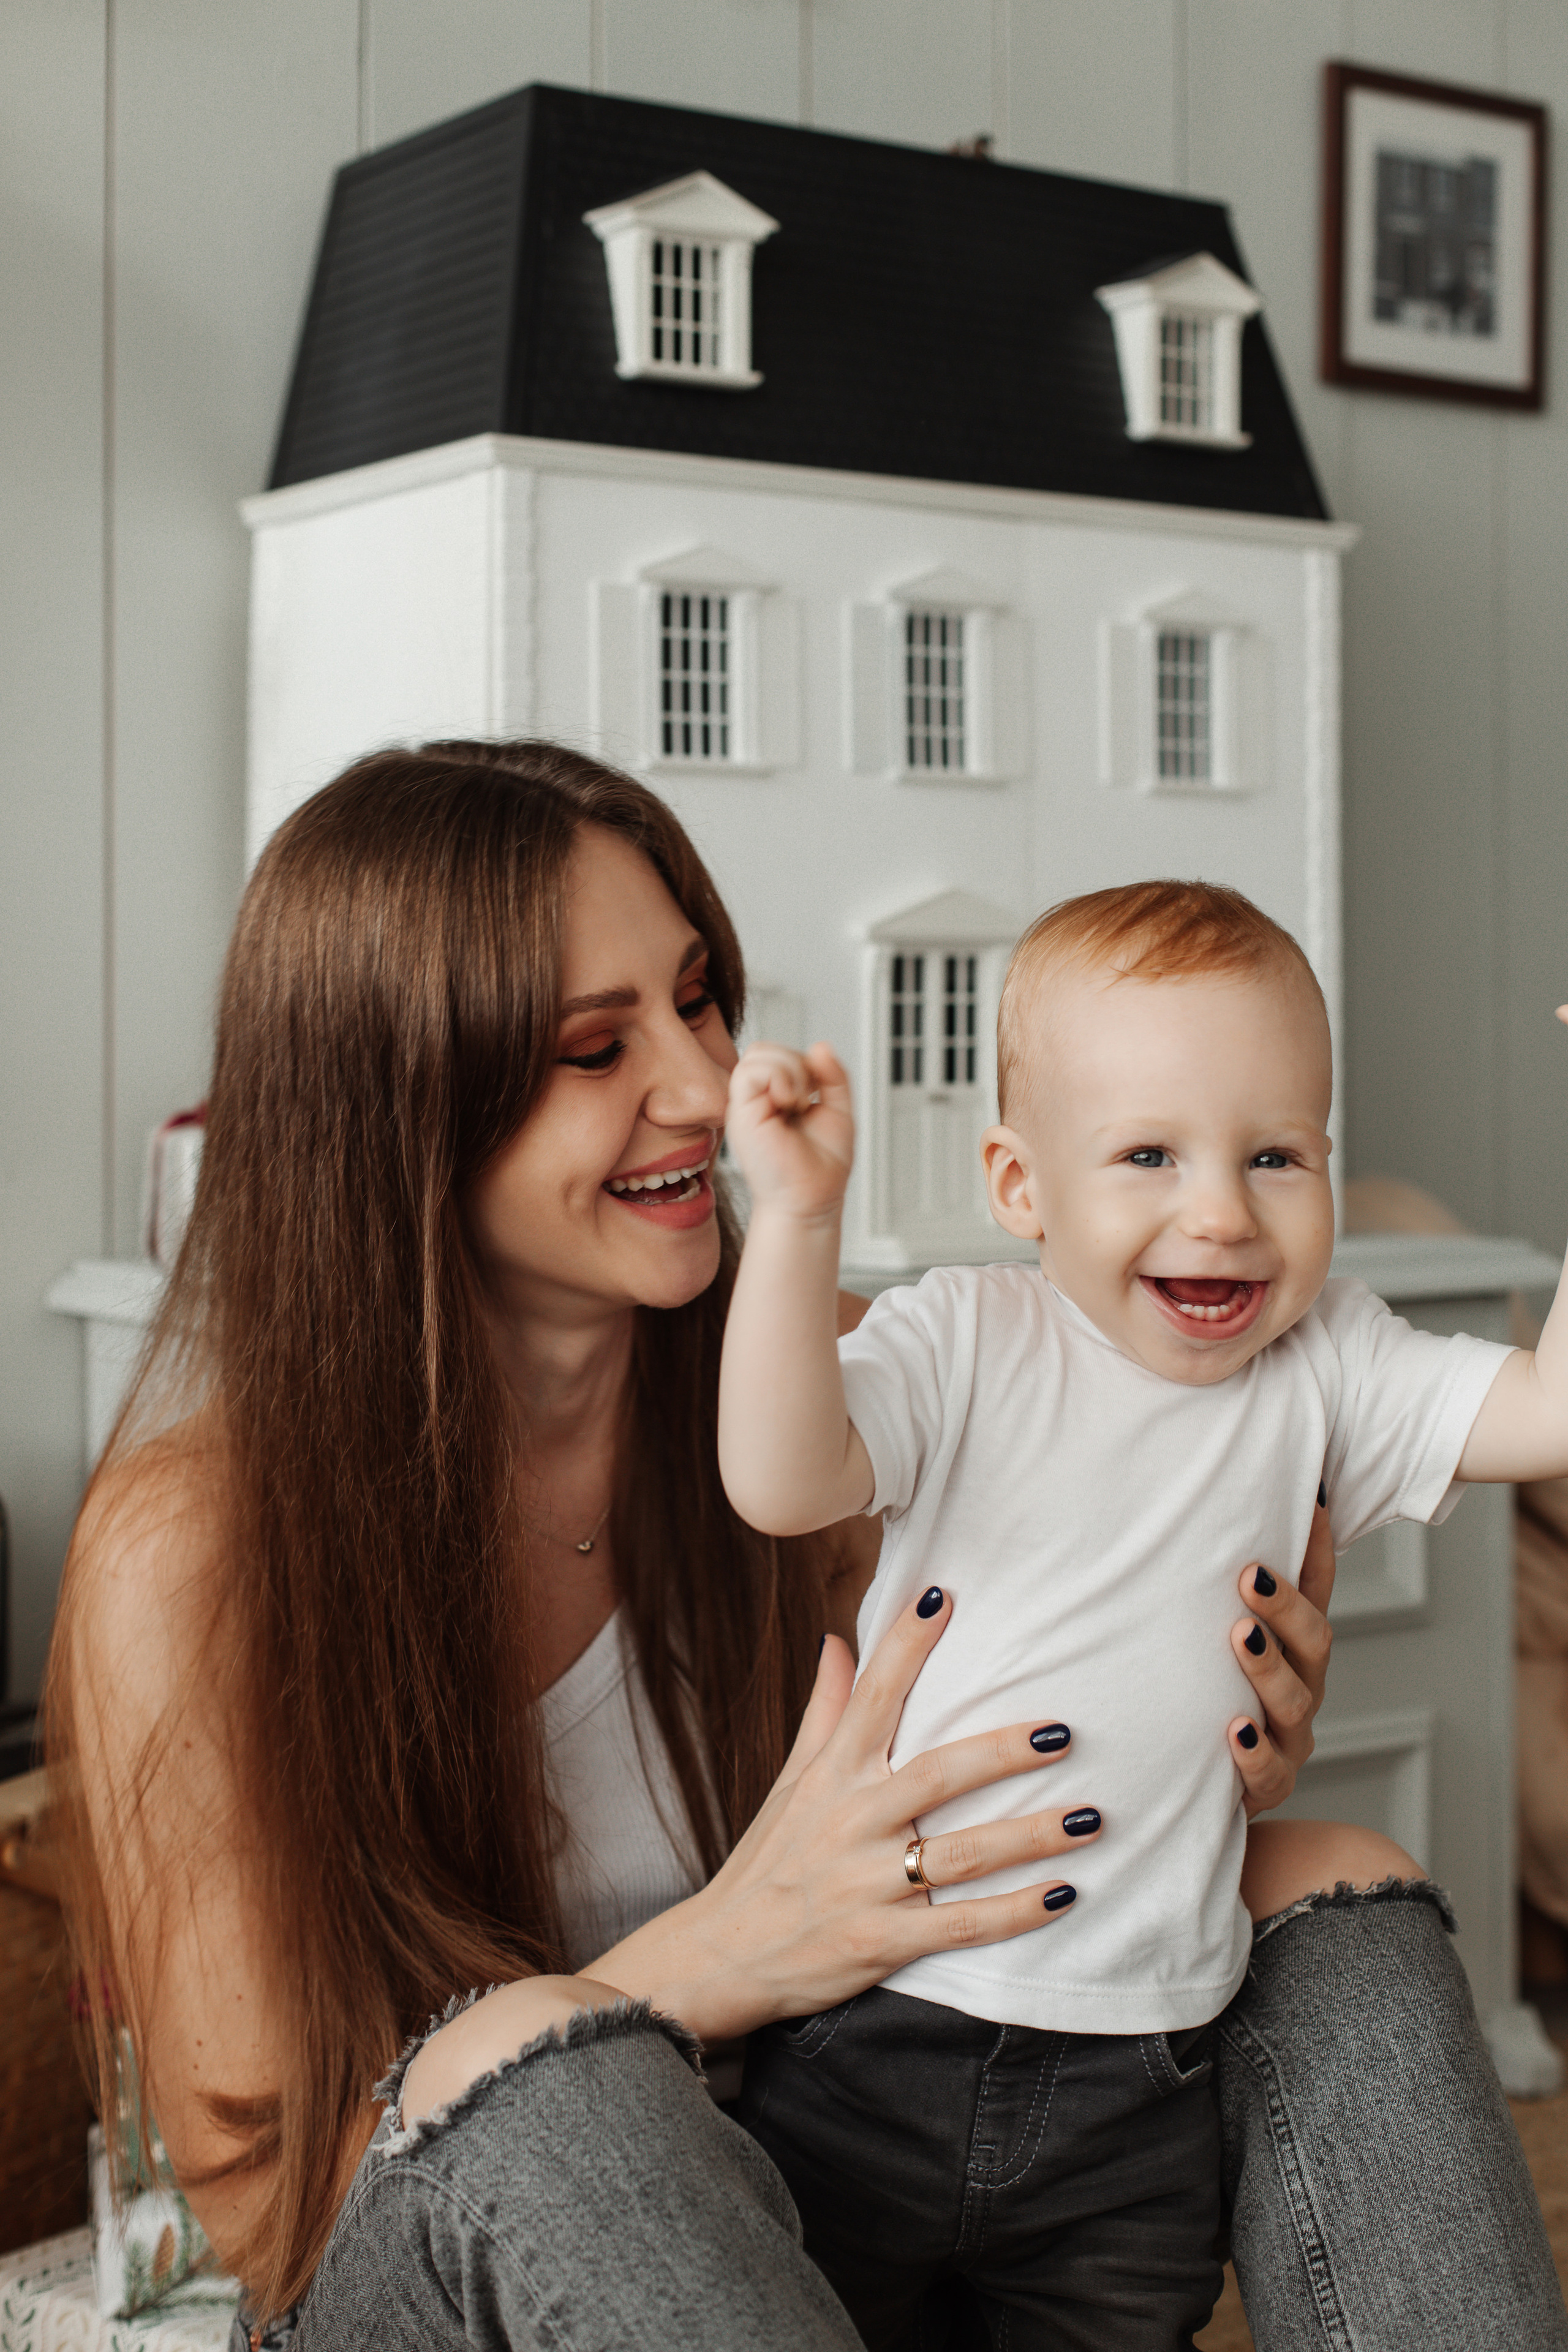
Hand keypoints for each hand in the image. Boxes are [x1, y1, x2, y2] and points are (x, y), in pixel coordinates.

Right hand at [589, 1590, 1094, 2042]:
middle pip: (938, 1776)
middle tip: (1064, 1731)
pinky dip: (1015, 1913)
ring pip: (963, 1855)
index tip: (943, 1597)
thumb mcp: (789, 1781)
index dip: (905, 1645)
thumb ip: (823, 1711)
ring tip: (1091, 1817)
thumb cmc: (766, 1860)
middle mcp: (851, 1822)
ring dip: (1031, 1836)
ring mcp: (867, 1884)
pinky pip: (961, 1925)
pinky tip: (1063, 1895)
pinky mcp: (882, 1942)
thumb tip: (838, 1641)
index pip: (872, 1695)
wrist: (721, 1957)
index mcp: (831, 1775)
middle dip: (1003, 1752)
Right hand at [727, 1042, 854, 1221]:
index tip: (816, 1092)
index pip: (777, 1054)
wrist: (813, 1199)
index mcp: (773, 1097)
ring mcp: (746, 1106)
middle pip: (763, 1049)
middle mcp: (755, 1100)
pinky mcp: (741, 1114)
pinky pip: (750, 1071)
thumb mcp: (838, 1109)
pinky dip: (778, 1077)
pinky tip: (789, 1104)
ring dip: (789, 1070)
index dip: (802, 1061)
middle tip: (806, 1098)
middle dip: (795, 1061)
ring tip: (797, 1103)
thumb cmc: (822, 1165)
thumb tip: (819, 1045)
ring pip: (755, 1053)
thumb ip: (832, 1075)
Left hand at [1226, 1497, 1334, 1816]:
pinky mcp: (1270, 1785)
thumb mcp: (1206, 1641)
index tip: (1310, 1497)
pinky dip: (1254, 1751)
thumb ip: (1205, 1590)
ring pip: (1293, 1701)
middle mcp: (1302, 1685)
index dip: (1317, 1546)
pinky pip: (1268, 1771)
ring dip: (1268, 1667)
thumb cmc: (1200, 1695)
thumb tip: (1177, 1512)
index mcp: (1294, 1646)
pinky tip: (1235, 1730)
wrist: (1200, 1788)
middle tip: (1250, 1575)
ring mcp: (1289, 1737)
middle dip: (1284, 1607)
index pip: (1316, 1589)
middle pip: (1313, 1641)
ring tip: (1241, 1637)